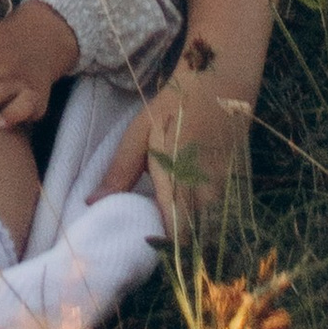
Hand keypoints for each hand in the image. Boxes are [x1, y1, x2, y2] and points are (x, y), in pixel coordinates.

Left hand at [105, 70, 249, 232]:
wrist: (219, 81)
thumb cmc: (174, 107)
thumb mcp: (140, 133)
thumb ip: (120, 172)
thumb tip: (91, 203)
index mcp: (178, 182)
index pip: (174, 235)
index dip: (161, 247)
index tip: (145, 245)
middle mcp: (206, 192)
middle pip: (196, 238)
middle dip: (180, 247)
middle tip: (158, 244)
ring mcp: (225, 189)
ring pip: (211, 228)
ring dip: (196, 233)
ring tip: (176, 231)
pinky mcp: (236, 183)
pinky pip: (222, 213)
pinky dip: (209, 219)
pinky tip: (195, 212)